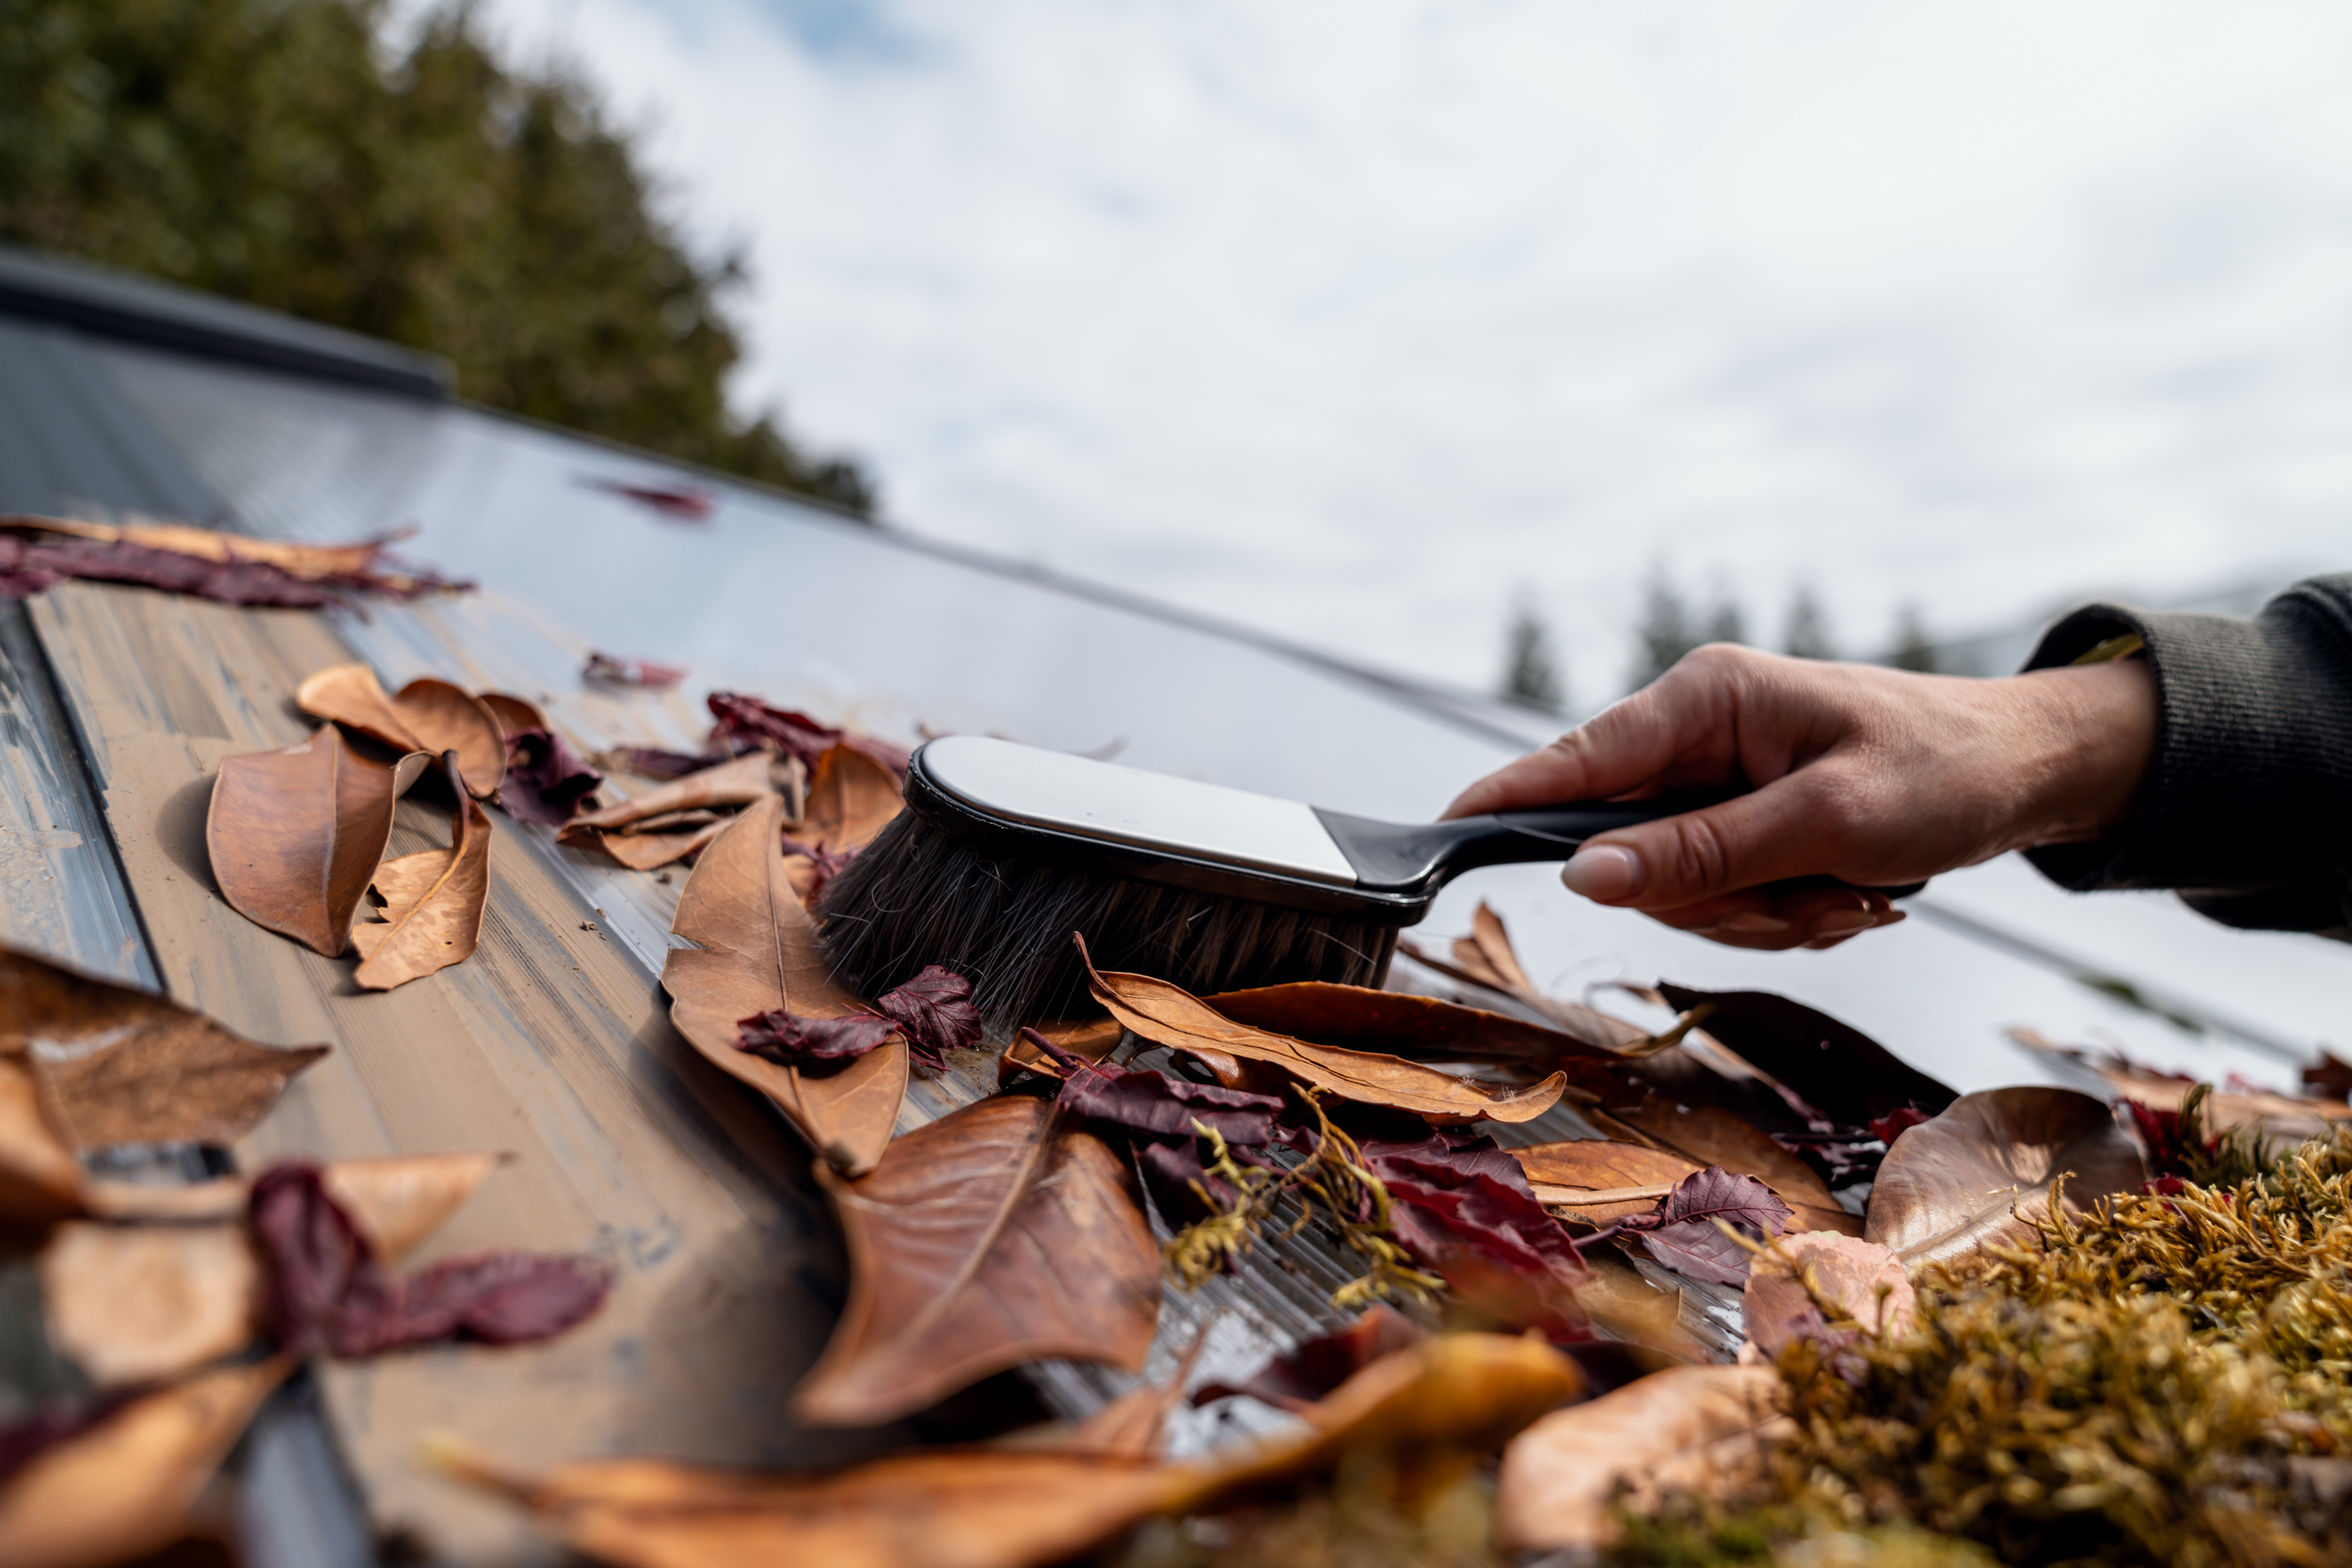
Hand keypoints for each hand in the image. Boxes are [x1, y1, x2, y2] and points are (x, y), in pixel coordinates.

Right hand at [1444, 645, 2157, 949]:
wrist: (2033, 773)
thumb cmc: (1946, 769)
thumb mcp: (1827, 819)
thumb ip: (1699, 852)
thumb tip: (1583, 875)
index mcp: (1706, 700)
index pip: (1577, 759)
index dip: (1506, 799)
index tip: (1439, 832)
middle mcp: (1698, 735)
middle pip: (1631, 853)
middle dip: (1720, 899)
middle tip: (1814, 897)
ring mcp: (1719, 781)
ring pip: (1679, 891)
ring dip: (1766, 914)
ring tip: (1849, 889)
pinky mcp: (1744, 819)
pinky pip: (1723, 900)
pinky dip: (1785, 915)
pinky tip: (1846, 892)